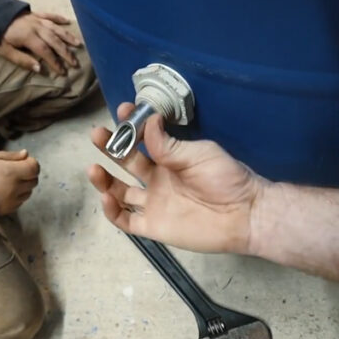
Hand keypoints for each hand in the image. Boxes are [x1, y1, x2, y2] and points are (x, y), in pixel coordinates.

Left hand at [0, 11, 82, 75]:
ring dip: (68, 36)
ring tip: (78, 44)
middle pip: (55, 41)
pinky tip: (67, 21)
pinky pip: (50, 15)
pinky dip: (59, 18)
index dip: (55, 62)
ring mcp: (36, 19)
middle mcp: (36, 27)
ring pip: (56, 28)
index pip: (46, 51)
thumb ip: (22, 60)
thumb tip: (39, 69)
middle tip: (75, 63)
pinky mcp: (35, 13)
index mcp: (28, 37)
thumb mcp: (4, 51)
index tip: (63, 71)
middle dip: (66, 52)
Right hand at [0, 149, 39, 215]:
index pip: (34, 168)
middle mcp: (15, 188)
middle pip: (33, 181)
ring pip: (28, 193)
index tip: (23, 162)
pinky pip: (20, 202)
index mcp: (10, 172)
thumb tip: (26, 154)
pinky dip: (17, 196)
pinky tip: (5, 192)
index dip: (31, 164)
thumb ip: (10, 156)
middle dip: (28, 175)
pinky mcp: (6, 211)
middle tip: (16, 171)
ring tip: (9, 182)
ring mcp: (11, 201)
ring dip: (23, 186)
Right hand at [88, 103, 270, 253]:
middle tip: (97, 134)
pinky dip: (112, 212)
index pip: (142, 142)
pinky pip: (126, 221)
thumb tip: (147, 121)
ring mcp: (154, 204)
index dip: (129, 128)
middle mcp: (157, 180)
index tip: (121, 111)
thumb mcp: (198, 153)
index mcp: (169, 160)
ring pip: (119, 193)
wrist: (244, 213)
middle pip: (125, 164)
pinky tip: (106, 198)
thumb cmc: (226, 178)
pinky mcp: (154, 226)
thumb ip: (169, 145)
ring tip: (94, 169)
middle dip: (110, 148)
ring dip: (104, 181)